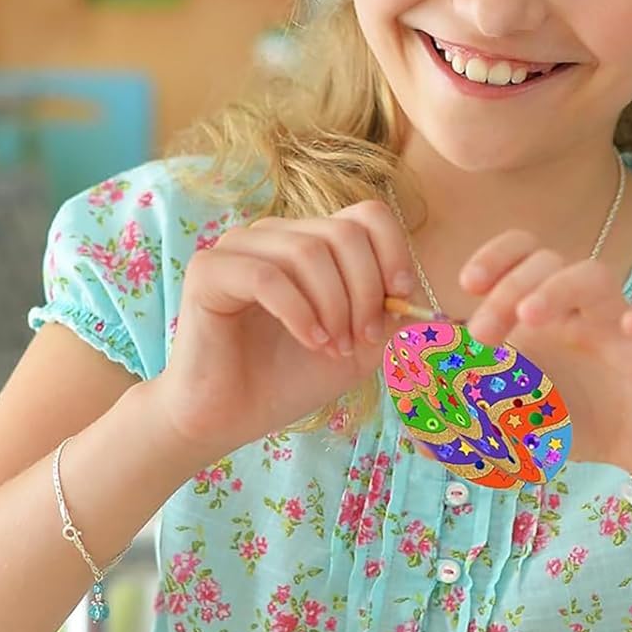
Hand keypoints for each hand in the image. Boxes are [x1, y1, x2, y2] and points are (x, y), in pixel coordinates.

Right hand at [147, 201, 415, 455]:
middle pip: (344, 233)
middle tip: (361, 340)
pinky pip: (267, 276)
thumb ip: (391, 315)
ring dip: (333, 307)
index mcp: (311, 241)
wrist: (228, 416)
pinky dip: (300, 313)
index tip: (399, 298)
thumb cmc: (289, 378)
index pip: (367, 215)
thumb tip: (422, 292)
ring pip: (308, 252)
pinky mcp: (208, 269)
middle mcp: (276, 234)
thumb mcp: (358, 346)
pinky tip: (311, 342)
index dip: (393, 253)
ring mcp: (238, 245)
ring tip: (333, 349)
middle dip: (365, 291)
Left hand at [460, 231, 631, 488]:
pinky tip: (630, 325)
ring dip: (557, 288)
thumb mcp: (512, 417)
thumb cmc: (576, 415)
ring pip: (594, 276)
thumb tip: (412, 422)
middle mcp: (580, 304)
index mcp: (546, 306)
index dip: (494, 257)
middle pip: (547, 262)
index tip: (465, 285)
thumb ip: (464, 412)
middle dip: (508, 288)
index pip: (520, 254)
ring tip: (530, 318)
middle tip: (481, 335)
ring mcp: (619, 322)